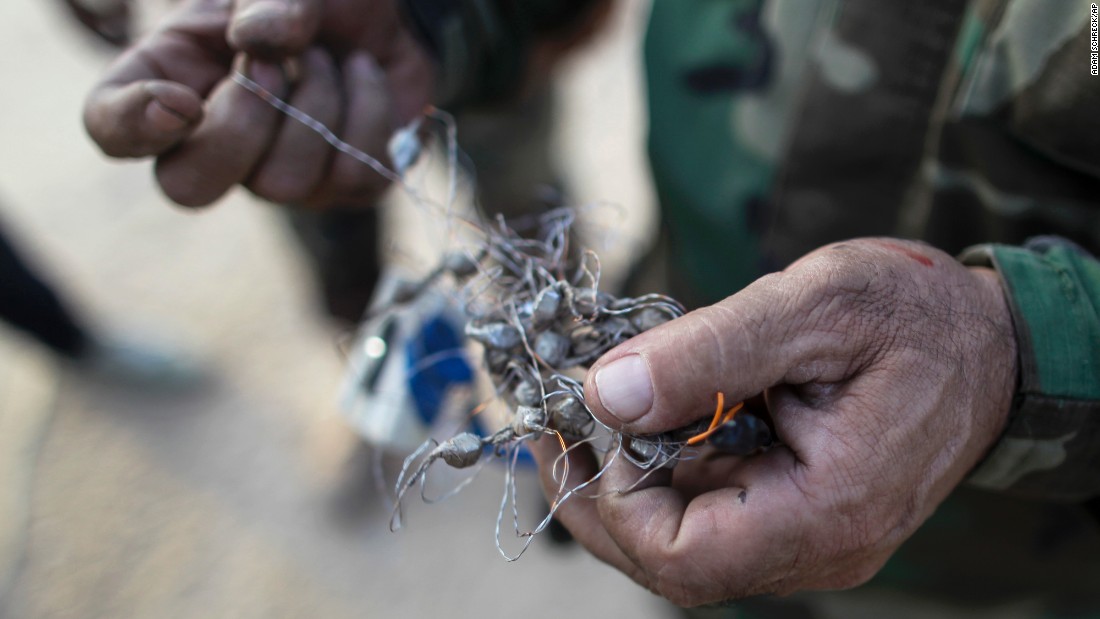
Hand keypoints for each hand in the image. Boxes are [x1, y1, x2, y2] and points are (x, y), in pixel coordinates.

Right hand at [83, 0, 433, 208]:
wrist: (382, 11)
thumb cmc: (307, 0)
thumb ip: (265, 1)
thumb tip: (259, 40)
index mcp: (166, 82)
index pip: (112, 130)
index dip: (134, 125)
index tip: (181, 99)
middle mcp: (212, 144)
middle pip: (189, 188)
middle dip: (241, 123)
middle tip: (273, 64)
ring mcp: (277, 176)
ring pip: (282, 185)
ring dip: (316, 102)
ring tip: (325, 56)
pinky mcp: (342, 188)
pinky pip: (352, 175)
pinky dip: (367, 108)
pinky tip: (362, 74)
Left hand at [530, 238, 1017, 605]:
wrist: (988, 341)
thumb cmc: (915, 316)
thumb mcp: (813, 305)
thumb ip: (709, 352)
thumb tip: (608, 392)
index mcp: (828, 511)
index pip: (683, 557)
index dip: (613, 501)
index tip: (586, 422)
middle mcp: (817, 545)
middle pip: (671, 560)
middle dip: (598, 495)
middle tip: (556, 419)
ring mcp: (806, 535)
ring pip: (682, 538)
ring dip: (623, 478)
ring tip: (588, 405)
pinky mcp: (796, 512)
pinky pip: (710, 510)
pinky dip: (662, 466)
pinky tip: (644, 411)